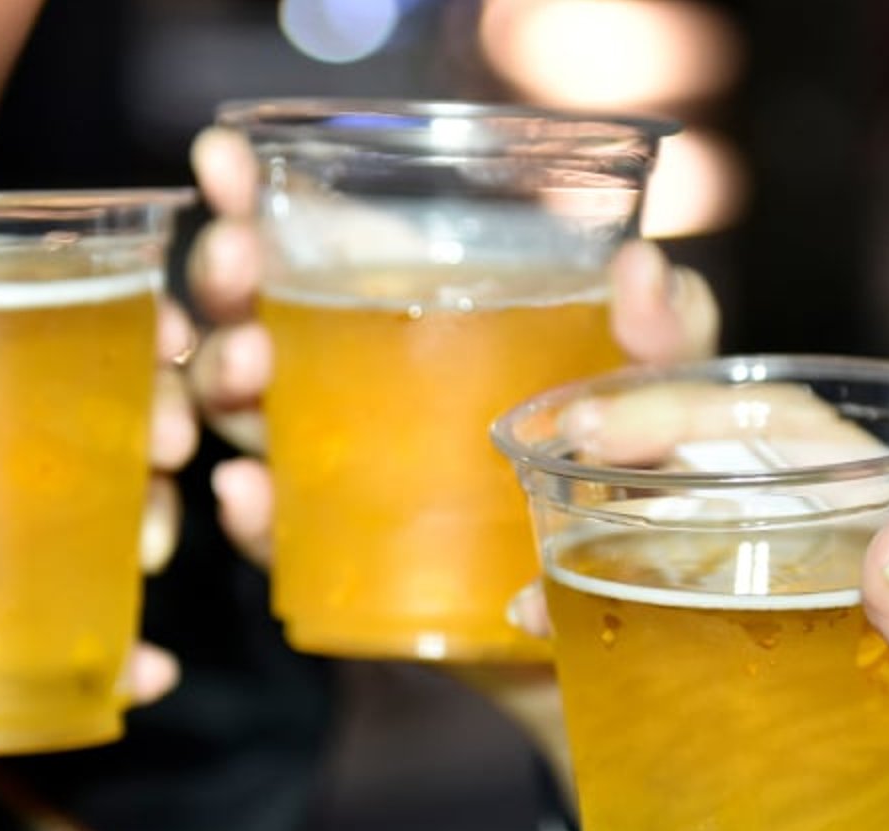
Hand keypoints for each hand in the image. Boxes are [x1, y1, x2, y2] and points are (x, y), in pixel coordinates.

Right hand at [184, 123, 721, 570]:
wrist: (624, 616)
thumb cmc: (636, 483)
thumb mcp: (664, 395)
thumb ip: (667, 332)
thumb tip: (640, 268)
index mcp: (417, 311)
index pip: (315, 237)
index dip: (254, 191)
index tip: (221, 156)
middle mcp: (356, 379)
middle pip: (255, 310)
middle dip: (226, 273)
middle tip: (240, 257)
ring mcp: (340, 467)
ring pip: (243, 411)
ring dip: (225, 376)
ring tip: (252, 361)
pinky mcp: (346, 556)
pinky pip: (279, 535)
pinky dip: (254, 514)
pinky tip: (248, 487)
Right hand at [528, 378, 888, 830]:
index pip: (809, 447)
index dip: (702, 418)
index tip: (609, 428)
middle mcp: (877, 578)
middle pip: (741, 490)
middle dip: (641, 466)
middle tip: (550, 470)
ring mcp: (831, 648)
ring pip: (709, 574)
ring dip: (620, 563)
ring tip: (536, 587)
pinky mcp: (802, 719)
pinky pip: (708, 663)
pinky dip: (639, 651)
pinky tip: (579, 659)